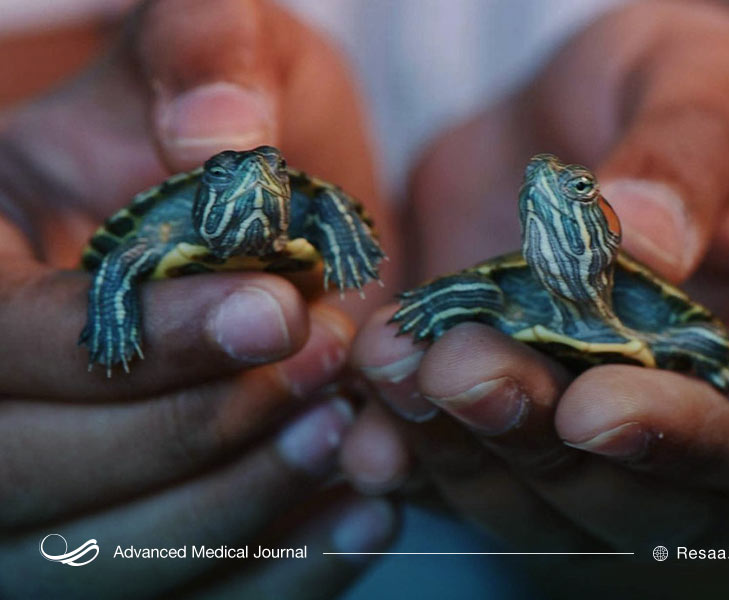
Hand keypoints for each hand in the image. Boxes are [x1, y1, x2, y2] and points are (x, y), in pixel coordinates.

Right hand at [0, 1, 395, 596]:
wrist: (264, 190)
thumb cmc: (227, 106)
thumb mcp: (214, 41)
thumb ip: (203, 52)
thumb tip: (215, 137)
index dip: (134, 346)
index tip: (275, 314)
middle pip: (21, 478)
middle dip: (185, 439)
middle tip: (321, 386)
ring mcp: (36, 481)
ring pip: (85, 562)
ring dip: (230, 516)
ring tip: (346, 448)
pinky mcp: (119, 525)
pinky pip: (169, 594)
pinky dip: (269, 576)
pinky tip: (364, 518)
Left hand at [344, 4, 728, 595]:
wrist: (574, 123)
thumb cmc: (667, 91)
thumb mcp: (700, 84)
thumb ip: (686, 157)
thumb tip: (648, 245)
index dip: (685, 440)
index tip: (596, 412)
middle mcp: (692, 427)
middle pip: (633, 495)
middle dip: (536, 441)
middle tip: (462, 368)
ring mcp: (590, 445)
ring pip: (534, 503)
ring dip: (455, 451)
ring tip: (394, 368)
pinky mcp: (504, 432)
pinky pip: (460, 482)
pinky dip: (410, 463)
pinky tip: (361, 427)